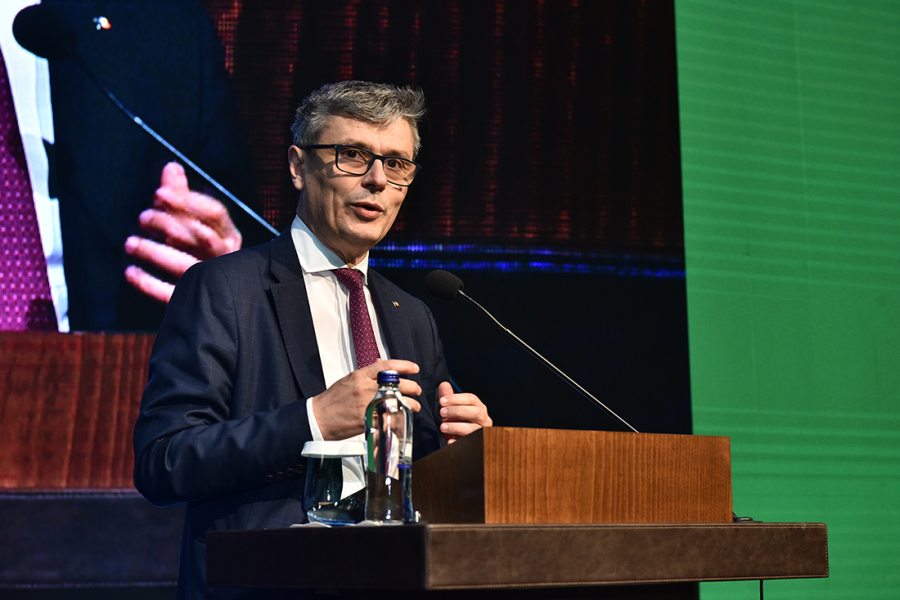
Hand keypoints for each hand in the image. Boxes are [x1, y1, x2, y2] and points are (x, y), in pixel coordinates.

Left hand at [124, 162, 242, 302]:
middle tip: (142, 217)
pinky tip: (130, 272)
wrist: (218, 296)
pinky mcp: (195, 300)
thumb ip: (183, 197)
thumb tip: (172, 167)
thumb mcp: (196, 222)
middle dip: (168, 223)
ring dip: (155, 252)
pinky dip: (149, 283)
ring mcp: (212, 279)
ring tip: (130, 243)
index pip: (215, 214)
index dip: (187, 202)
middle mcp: (225, 256)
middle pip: (199, 237)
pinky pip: (171, 294)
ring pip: (185, 264)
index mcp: (229, 235)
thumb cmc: (203, 252)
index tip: (158, 193)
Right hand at [312, 359, 422, 440]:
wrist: (319, 418)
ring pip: (398, 401)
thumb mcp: (349, 380)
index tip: (415, 368)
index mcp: (360, 376)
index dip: (405, 366)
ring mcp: (368, 404)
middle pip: (398, 384)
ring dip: (411, 404)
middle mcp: (366, 388)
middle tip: (417, 389)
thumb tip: (381, 364)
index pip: (387, 366)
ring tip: (415, 405)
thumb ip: (367, 373)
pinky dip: (400, 416)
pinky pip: (390, 416)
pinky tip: (405, 416)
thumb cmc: (333, 399)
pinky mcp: (368, 419)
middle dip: (412, 387)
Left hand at [437, 381, 491, 443]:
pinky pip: (470, 443)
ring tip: (443, 426)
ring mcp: (482, 433)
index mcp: (479, 408)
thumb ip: (449, 398)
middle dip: (457, 411)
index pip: (472, 399)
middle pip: (475, 412)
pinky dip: (459, 442)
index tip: (442, 401)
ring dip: (456, 427)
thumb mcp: (452, 411)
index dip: (456, 399)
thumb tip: (443, 384)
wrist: (462, 443)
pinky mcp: (478, 444)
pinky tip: (449, 441)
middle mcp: (484, 419)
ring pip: (474, 428)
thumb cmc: (459, 423)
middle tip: (441, 412)